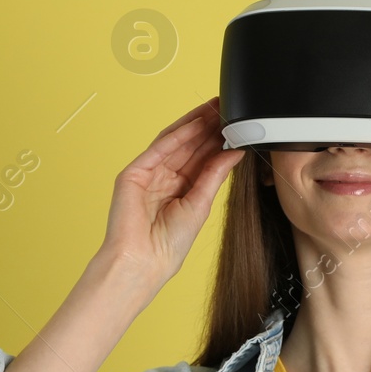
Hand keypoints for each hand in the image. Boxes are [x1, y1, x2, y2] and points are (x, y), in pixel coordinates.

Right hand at [100, 97, 243, 285]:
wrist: (144, 262)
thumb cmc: (168, 246)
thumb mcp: (201, 204)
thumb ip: (215, 175)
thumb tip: (235, 152)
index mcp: (181, 190)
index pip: (201, 158)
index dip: (218, 141)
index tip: (236, 125)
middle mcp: (164, 179)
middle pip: (189, 146)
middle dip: (208, 127)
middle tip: (228, 109)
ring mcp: (148, 174)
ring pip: (174, 142)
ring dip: (194, 124)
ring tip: (215, 109)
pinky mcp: (134, 173)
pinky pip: (159, 149)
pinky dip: (178, 135)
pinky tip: (195, 123)